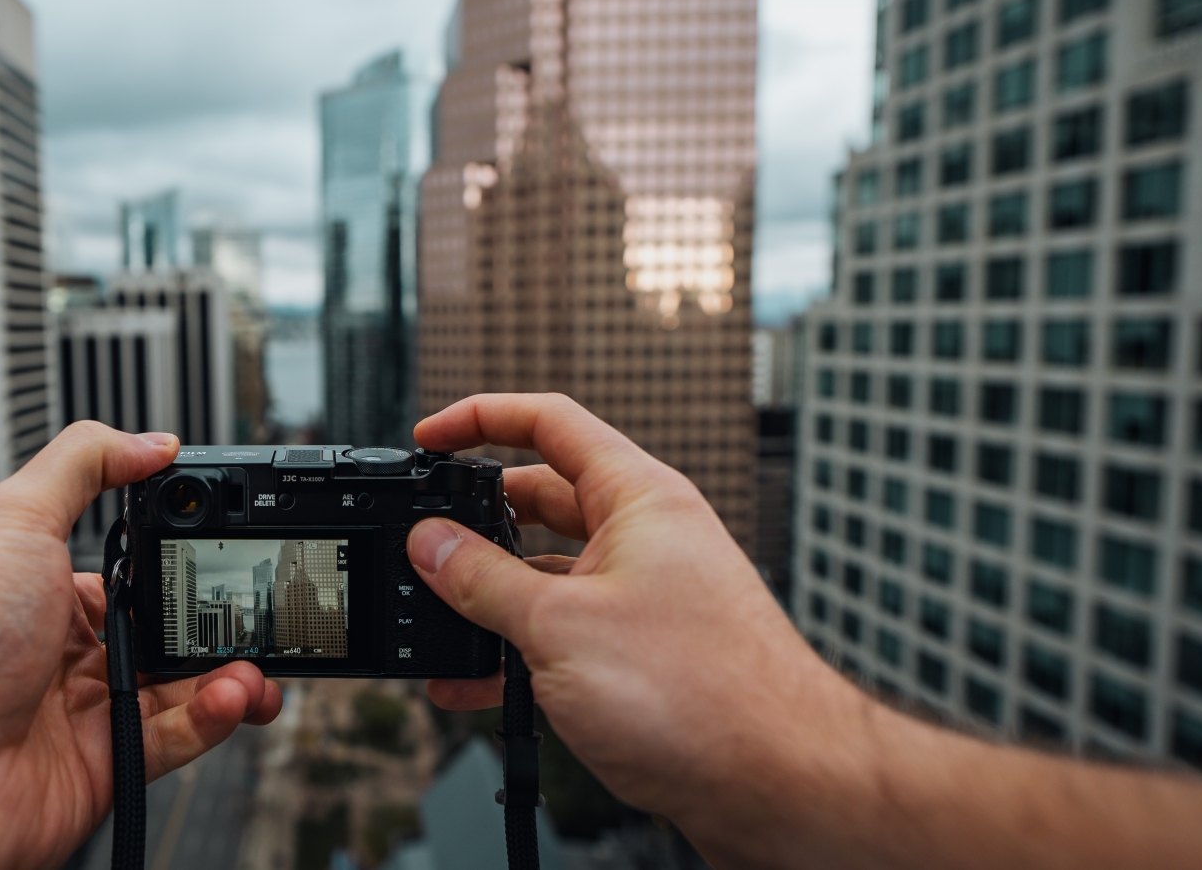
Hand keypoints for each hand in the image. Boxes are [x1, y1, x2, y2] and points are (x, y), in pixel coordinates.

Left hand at [0, 422, 282, 869]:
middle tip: (257, 619)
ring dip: (233, 675)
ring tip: (252, 671)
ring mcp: (94, 712)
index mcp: (54, 593)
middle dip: (227, 628)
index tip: (231, 558)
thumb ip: (86, 463)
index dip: (191, 568)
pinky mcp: (109, 766)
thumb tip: (153, 440)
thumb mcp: (16, 515)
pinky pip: (180, 738)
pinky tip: (228, 698)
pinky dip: (213, 719)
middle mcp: (76, 654)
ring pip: (190, 689)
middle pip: (177, 636)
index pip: (144, 575)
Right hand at [407, 394, 865, 858]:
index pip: (549, 422)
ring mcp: (648, 593)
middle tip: (423, 548)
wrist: (777, 783)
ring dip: (490, 603)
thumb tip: (432, 543)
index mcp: (638, 497)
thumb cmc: (702, 694)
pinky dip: (517, 650)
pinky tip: (476, 685)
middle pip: (542, 500)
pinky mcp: (645, 650)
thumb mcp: (559, 628)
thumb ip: (483, 581)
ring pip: (548, 575)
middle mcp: (647, 536)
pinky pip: (565, 630)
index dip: (481, 418)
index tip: (429, 439)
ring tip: (437, 635)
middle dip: (476, 525)